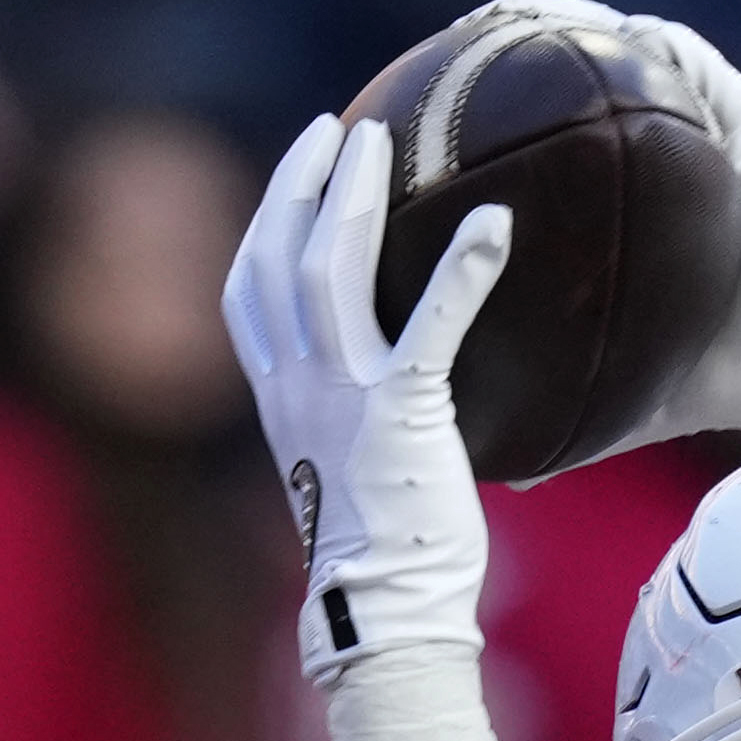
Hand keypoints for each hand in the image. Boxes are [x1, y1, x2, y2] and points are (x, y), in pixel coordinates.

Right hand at [222, 112, 511, 678]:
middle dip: (301, 181)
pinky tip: (494, 224)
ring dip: (356, 197)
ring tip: (383, 142)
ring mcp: (341, 395)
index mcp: (276, 397)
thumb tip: (407, 390)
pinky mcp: (399, 413)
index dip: (265, 221)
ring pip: (329, 268)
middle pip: (278, 255)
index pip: (246, 289)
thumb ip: (359, 415)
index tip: (295, 173)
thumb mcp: (352, 467)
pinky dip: (461, 269)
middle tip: (337, 127)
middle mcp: (294, 385)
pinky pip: (430, 323)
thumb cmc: (386, 554)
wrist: (386, 612)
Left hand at [464, 0, 740, 446]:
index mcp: (633, 221)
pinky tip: (557, 21)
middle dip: (492, 71)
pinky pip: (670, 50)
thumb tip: (506, 471)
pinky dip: (616, 31)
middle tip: (426, 76)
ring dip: (544, 25)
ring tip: (478, 25)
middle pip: (564, 90)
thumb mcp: (640, 398)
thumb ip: (575, 423)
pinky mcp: (737, 113)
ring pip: (612, 49)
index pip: (550, 164)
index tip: (414, 154)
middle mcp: (660, 164)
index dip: (480, 147)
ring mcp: (700, 131)